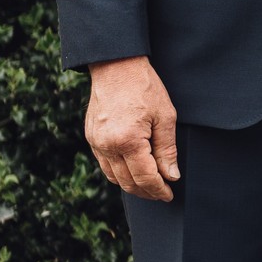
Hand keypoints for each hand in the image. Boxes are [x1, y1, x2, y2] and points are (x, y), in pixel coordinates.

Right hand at [86, 57, 179, 200]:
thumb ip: (167, 150)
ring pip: (114, 177)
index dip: (158, 190)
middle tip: (162, 194)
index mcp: (128, 140)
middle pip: (128, 182)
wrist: (116, 66)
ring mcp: (96, 142)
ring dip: (132, 185)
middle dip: (146, 192)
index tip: (169, 195)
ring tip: (149, 185)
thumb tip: (171, 176)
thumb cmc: (144, 87)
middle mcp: (107, 145)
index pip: (145, 178)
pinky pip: (104, 165)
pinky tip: (132, 170)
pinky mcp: (91, 137)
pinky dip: (119, 173)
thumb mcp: (165, 117)